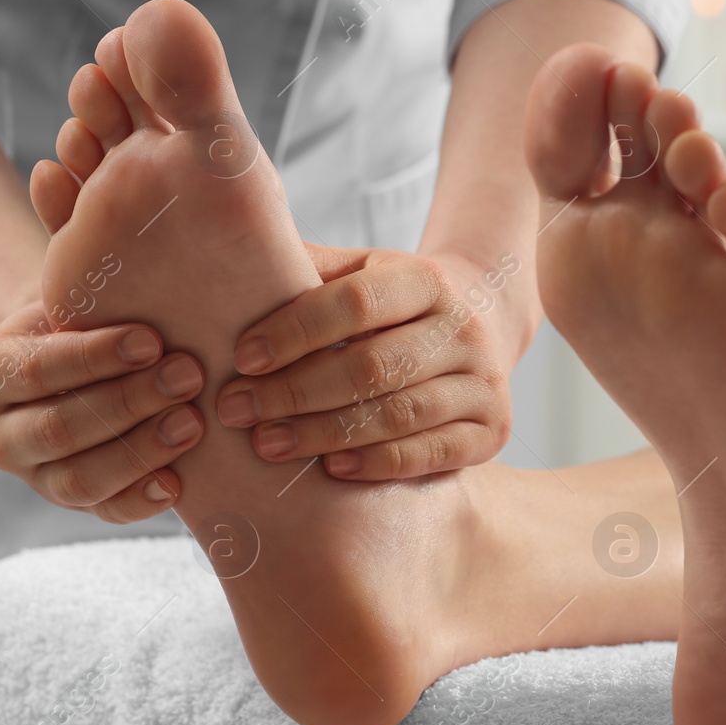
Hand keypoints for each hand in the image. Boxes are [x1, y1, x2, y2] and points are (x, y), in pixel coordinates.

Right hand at [0, 302, 205, 521]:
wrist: (74, 363)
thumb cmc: (82, 323)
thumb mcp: (73, 303)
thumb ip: (95, 306)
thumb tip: (146, 305)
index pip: (37, 369)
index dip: (95, 358)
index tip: (151, 341)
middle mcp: (1, 434)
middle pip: (59, 428)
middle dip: (128, 403)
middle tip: (187, 377)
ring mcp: (34, 476)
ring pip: (78, 479)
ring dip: (140, 452)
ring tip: (191, 422)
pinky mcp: (72, 504)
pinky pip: (105, 512)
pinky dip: (141, 500)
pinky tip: (176, 481)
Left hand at [215, 245, 517, 479]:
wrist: (482, 327)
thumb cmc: (396, 304)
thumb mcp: (361, 271)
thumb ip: (308, 269)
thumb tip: (233, 256)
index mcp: (427, 279)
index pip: (356, 303)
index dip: (294, 331)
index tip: (242, 357)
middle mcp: (464, 329)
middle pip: (371, 366)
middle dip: (295, 392)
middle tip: (237, 410)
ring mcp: (484, 383)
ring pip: (397, 415)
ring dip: (323, 433)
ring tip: (267, 443)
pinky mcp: (492, 433)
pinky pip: (428, 454)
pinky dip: (375, 464)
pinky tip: (329, 468)